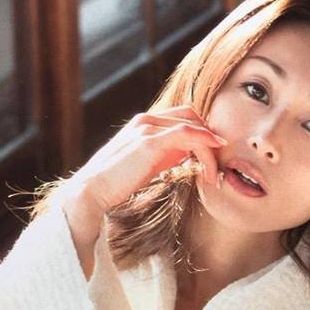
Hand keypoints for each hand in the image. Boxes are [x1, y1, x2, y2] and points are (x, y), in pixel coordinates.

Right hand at [65, 104, 227, 225]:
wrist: (92, 192)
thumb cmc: (116, 184)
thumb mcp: (145, 166)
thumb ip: (164, 157)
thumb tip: (187, 159)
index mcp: (144, 124)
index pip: (183, 118)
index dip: (202, 135)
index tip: (213, 159)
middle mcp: (146, 120)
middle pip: (192, 117)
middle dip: (210, 139)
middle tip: (217, 167)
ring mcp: (147, 128)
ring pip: (193, 126)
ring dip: (210, 150)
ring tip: (214, 176)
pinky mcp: (150, 141)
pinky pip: (187, 134)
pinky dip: (205, 143)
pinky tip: (213, 159)